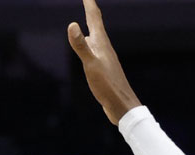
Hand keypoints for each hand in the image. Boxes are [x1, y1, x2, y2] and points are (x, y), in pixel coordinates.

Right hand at [67, 0, 141, 125]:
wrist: (122, 105)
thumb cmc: (108, 86)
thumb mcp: (91, 65)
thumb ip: (81, 46)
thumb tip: (72, 24)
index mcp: (101, 43)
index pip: (94, 17)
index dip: (89, 2)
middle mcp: (104, 47)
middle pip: (96, 23)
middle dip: (90, 9)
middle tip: (87, 0)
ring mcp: (104, 57)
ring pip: (96, 35)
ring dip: (91, 24)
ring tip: (88, 18)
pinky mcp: (104, 68)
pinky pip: (95, 48)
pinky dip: (90, 41)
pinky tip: (89, 46)